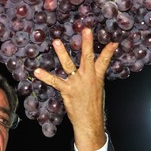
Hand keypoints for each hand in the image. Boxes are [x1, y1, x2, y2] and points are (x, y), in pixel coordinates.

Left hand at [34, 28, 117, 150]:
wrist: (89, 121)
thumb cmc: (92, 105)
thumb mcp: (98, 89)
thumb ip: (94, 76)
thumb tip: (94, 68)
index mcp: (97, 77)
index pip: (104, 61)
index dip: (109, 51)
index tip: (113, 41)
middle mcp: (88, 77)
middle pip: (88, 57)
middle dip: (87, 43)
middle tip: (86, 29)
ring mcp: (77, 83)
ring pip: (69, 65)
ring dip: (62, 53)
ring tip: (57, 42)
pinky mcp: (67, 90)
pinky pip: (55, 81)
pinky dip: (45, 76)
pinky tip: (37, 71)